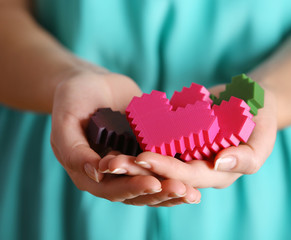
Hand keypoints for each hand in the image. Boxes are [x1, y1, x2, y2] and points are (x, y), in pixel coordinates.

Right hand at [50, 70, 200, 205]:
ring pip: (153, 184)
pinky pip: (163, 165)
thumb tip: (97, 174)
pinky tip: (196, 174)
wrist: (94, 83)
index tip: (154, 183)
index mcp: (88, 172)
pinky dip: (178, 172)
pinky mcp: (146, 152)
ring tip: (193, 192)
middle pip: (136, 192)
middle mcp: (111, 175)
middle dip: (160, 192)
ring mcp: (131, 164)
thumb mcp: (66, 120)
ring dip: (172, 189)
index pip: (111, 189)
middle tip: (183, 189)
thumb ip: (74, 150)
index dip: (132, 188)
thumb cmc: (75, 98)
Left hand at [107, 84, 276, 188]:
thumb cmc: (261, 120)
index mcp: (217, 174)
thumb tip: (218, 164)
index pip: (188, 177)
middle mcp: (198, 168)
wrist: (250, 101)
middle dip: (140, 169)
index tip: (144, 158)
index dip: (166, 170)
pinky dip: (139, 140)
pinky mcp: (178, 138)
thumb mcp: (263, 140)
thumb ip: (246, 157)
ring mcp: (186, 153)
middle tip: (114, 162)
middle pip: (165, 173)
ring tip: (109, 155)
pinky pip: (157, 140)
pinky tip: (118, 137)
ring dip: (133, 159)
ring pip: (156, 159)